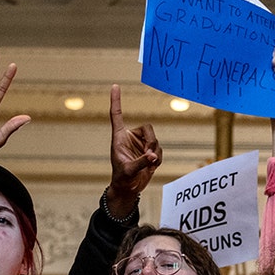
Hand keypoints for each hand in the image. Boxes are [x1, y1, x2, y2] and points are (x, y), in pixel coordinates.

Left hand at [104, 84, 161, 216]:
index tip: (115, 86)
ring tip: (149, 164)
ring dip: (155, 152)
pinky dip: (158, 159)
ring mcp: (141, 144)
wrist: (129, 188)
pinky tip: (152, 166)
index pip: (117, 115)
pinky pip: (159, 150)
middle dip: (152, 141)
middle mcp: (131, 138)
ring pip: (155, 140)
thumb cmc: (122, 178)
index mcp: (119, 137)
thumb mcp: (129, 170)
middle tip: (149, 155)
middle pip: (147, 128)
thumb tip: (152, 156)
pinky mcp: (150, 152)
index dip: (116, 101)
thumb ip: (141, 162)